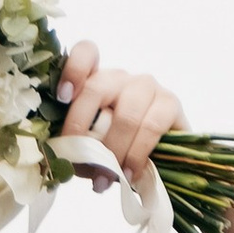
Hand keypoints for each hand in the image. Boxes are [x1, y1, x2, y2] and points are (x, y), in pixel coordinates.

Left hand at [55, 42, 182, 189]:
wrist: (164, 159)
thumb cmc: (120, 149)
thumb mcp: (93, 144)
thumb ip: (78, 145)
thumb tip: (62, 161)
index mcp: (95, 80)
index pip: (86, 54)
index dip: (72, 70)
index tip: (63, 97)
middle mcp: (120, 77)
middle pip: (96, 89)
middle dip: (82, 130)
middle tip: (78, 162)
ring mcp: (147, 86)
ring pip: (125, 115)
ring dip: (113, 151)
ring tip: (107, 177)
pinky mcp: (171, 103)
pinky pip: (151, 127)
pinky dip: (137, 155)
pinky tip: (130, 173)